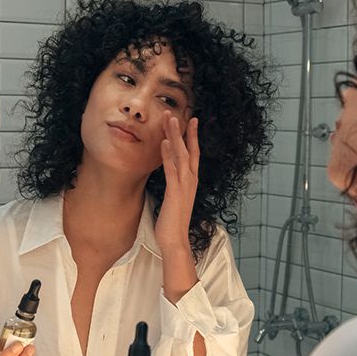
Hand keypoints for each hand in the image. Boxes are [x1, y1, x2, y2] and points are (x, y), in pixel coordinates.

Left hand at [154, 113, 198, 252]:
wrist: (176, 242)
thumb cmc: (173, 223)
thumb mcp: (175, 200)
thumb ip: (174, 186)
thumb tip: (170, 177)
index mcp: (191, 182)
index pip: (194, 154)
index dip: (192, 137)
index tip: (190, 121)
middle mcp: (191, 181)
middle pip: (190, 150)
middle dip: (183, 131)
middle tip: (178, 113)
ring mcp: (184, 186)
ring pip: (181, 155)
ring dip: (175, 136)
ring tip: (170, 119)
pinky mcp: (175, 192)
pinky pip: (171, 170)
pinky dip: (167, 155)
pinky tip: (162, 142)